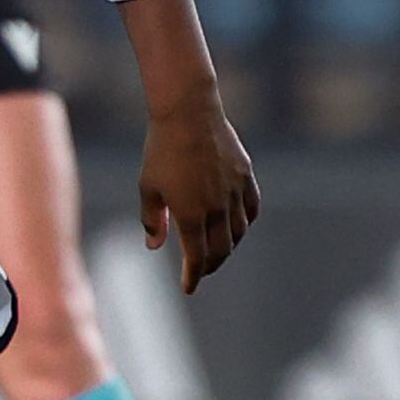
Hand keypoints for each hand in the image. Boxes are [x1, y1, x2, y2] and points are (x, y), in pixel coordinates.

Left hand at [138, 80, 258, 293]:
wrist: (187, 112)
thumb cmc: (161, 149)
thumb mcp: (147, 187)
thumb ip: (151, 220)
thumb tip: (155, 246)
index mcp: (191, 214)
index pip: (196, 258)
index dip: (193, 276)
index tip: (189, 288)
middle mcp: (216, 208)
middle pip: (220, 250)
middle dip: (210, 265)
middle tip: (200, 269)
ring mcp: (234, 192)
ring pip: (239, 232)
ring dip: (228, 246)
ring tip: (217, 249)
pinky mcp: (245, 176)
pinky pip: (251, 209)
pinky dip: (245, 222)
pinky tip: (237, 225)